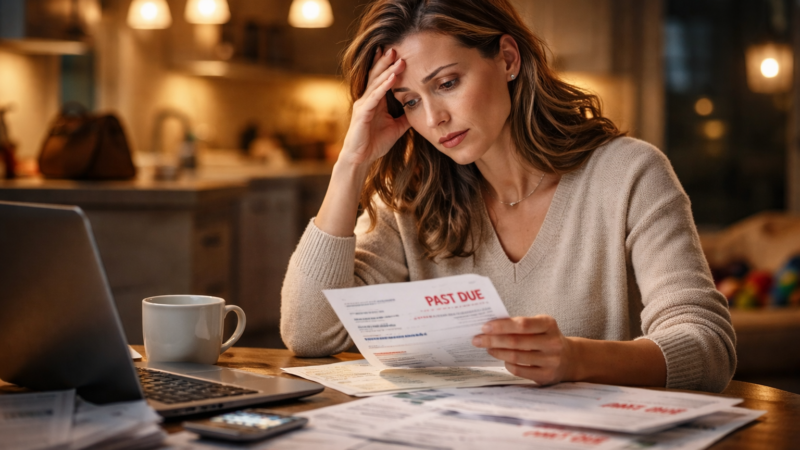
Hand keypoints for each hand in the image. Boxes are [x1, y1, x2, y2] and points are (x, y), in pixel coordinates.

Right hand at [340, 47, 410, 167]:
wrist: (361, 159)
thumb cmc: (375, 143)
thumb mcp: (396, 128)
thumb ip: (405, 117)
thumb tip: (419, 111)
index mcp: (374, 102)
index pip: (381, 79)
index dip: (388, 66)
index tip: (399, 54)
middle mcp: (367, 100)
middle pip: (376, 76)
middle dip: (386, 61)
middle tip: (396, 47)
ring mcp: (363, 105)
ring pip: (376, 83)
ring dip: (387, 70)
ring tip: (397, 58)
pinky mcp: (362, 113)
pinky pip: (375, 96)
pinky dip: (384, 86)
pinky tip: (392, 77)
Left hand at [472, 315, 576, 384]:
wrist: (570, 358)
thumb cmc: (545, 337)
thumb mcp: (539, 325)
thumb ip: (519, 324)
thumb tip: (490, 327)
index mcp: (549, 324)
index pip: (522, 324)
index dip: (502, 326)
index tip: (484, 327)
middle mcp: (552, 342)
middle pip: (516, 341)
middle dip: (493, 340)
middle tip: (477, 339)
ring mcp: (551, 361)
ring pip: (516, 357)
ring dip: (497, 352)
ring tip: (487, 348)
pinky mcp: (546, 376)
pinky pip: (520, 370)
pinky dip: (507, 364)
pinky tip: (501, 359)